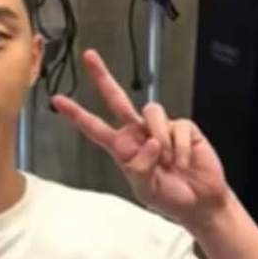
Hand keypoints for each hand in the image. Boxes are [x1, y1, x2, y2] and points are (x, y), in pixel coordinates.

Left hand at [52, 50, 230, 228]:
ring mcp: (160, 128)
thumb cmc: (169, 198)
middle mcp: (138, 133)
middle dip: (102, 77)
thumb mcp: (146, 191)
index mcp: (122, 149)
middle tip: (88, 56)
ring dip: (160, 138)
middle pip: (116, 99)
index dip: (77, 114)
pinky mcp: (182, 127)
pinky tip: (185, 162)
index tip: (58, 100)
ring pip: (152, 111)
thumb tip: (151, 142)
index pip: (95, 128)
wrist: (199, 201)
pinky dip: (181, 149)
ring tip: (170, 162)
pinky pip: (178, 127)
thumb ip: (141, 169)